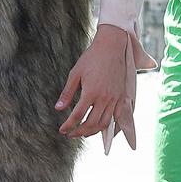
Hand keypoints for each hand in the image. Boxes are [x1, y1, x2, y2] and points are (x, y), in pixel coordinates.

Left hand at [56, 24, 135, 147]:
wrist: (111, 47)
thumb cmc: (91, 58)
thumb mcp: (75, 74)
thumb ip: (67, 93)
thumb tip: (58, 108)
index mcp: (91, 92)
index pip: (77, 116)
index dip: (68, 125)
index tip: (62, 130)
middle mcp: (104, 98)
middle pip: (91, 123)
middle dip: (79, 132)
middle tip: (70, 134)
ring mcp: (115, 98)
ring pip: (104, 123)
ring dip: (92, 132)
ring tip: (83, 132)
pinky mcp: (122, 97)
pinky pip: (117, 117)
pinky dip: (108, 125)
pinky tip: (99, 126)